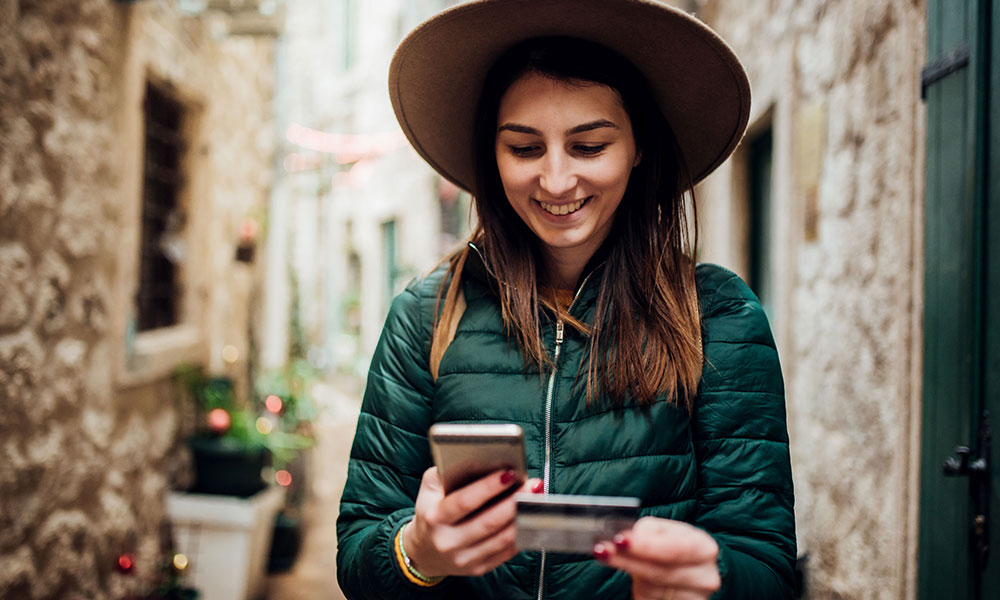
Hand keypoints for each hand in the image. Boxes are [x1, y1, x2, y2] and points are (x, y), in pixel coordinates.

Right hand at [404, 466, 541, 577]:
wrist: (424, 551)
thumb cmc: (432, 511)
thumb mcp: (430, 489)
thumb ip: (447, 472)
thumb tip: (479, 460)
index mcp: (435, 517)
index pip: (464, 501)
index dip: (488, 487)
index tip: (509, 473)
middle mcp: (448, 541)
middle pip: (489, 522)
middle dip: (514, 501)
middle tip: (533, 485)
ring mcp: (463, 559)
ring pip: (502, 539)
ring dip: (523, 518)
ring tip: (536, 500)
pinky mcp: (478, 569)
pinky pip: (506, 552)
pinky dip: (521, 533)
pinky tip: (530, 518)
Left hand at [593, 517, 720, 599]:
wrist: (687, 569)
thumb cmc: (672, 545)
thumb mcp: (666, 530)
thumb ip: (649, 530)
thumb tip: (628, 537)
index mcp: (705, 549)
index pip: (675, 549)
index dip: (646, 546)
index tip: (619, 539)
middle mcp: (704, 577)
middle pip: (660, 572)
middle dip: (627, 559)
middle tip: (601, 550)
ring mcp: (693, 599)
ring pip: (650, 588)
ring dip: (627, 572)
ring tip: (610, 556)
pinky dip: (635, 588)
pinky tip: (631, 576)